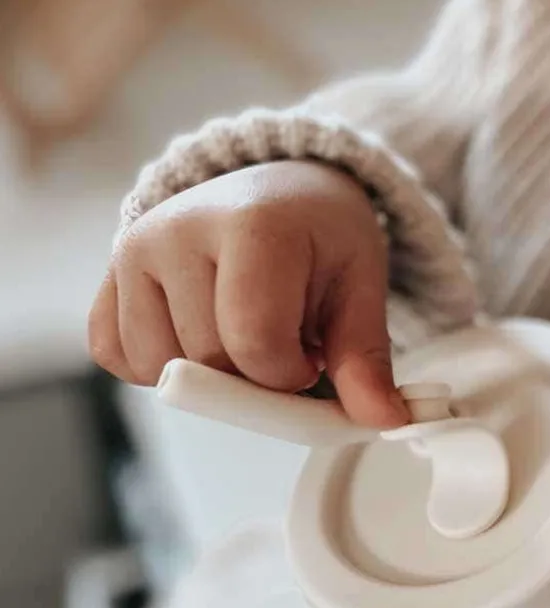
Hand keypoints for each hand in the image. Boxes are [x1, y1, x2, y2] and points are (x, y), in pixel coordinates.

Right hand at [88, 160, 408, 426]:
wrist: (277, 188)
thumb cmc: (320, 234)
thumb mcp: (360, 284)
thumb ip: (364, 355)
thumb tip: (384, 419)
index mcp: (255, 224)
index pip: (254, 341)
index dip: (288, 373)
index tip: (311, 356)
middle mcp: (179, 230)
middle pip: (209, 362)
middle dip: (253, 375)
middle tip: (283, 339)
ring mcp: (132, 250)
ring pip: (159, 369)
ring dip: (208, 374)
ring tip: (242, 329)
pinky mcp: (108, 276)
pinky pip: (118, 357)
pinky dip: (159, 367)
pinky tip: (198, 331)